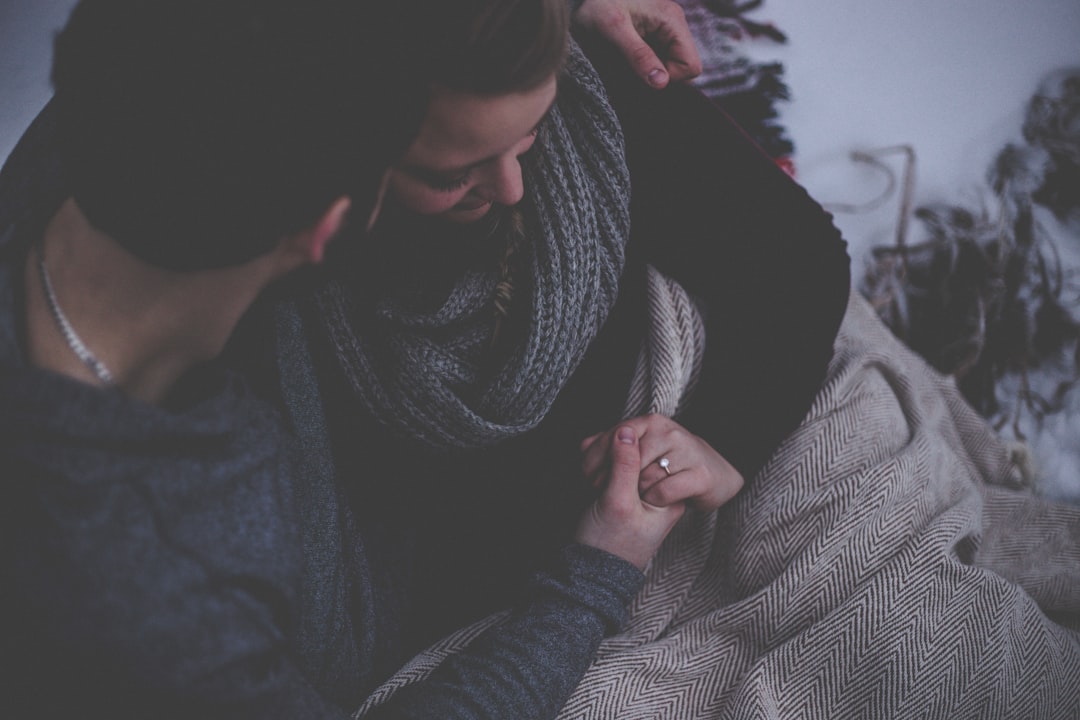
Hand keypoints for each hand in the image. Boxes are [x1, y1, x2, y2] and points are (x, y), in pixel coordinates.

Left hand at [573, 0, 702, 88]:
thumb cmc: (598, 4)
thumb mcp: (614, 30)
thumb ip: (639, 55)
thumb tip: (661, 83)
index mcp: (672, 20)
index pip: (691, 65)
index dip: (670, 78)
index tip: (643, 75)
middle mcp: (674, 24)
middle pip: (683, 67)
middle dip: (659, 75)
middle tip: (631, 69)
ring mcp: (665, 29)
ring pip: (670, 65)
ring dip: (649, 70)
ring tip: (626, 61)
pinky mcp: (653, 34)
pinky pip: (658, 58)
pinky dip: (644, 65)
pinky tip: (626, 58)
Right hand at [575, 425, 685, 568]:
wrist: (589, 572)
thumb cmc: (608, 544)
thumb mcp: (618, 503)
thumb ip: (624, 465)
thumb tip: (626, 430)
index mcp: (667, 495)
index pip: (649, 452)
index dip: (622, 454)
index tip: (605, 477)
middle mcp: (655, 491)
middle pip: (635, 452)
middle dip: (608, 458)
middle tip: (595, 484)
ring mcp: (636, 491)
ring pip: (619, 456)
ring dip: (598, 462)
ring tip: (589, 487)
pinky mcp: (617, 492)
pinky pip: (608, 466)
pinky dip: (594, 467)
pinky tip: (585, 478)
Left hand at [581, 414, 743, 510]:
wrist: (718, 477)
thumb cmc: (672, 465)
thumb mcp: (641, 452)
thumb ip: (612, 448)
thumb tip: (582, 445)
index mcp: (650, 421)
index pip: (612, 436)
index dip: (593, 459)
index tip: (585, 479)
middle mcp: (668, 430)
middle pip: (625, 457)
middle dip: (608, 479)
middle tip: (601, 494)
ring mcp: (686, 450)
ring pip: (643, 475)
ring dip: (631, 493)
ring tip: (628, 498)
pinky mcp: (701, 476)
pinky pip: (664, 491)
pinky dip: (653, 500)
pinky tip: (651, 503)